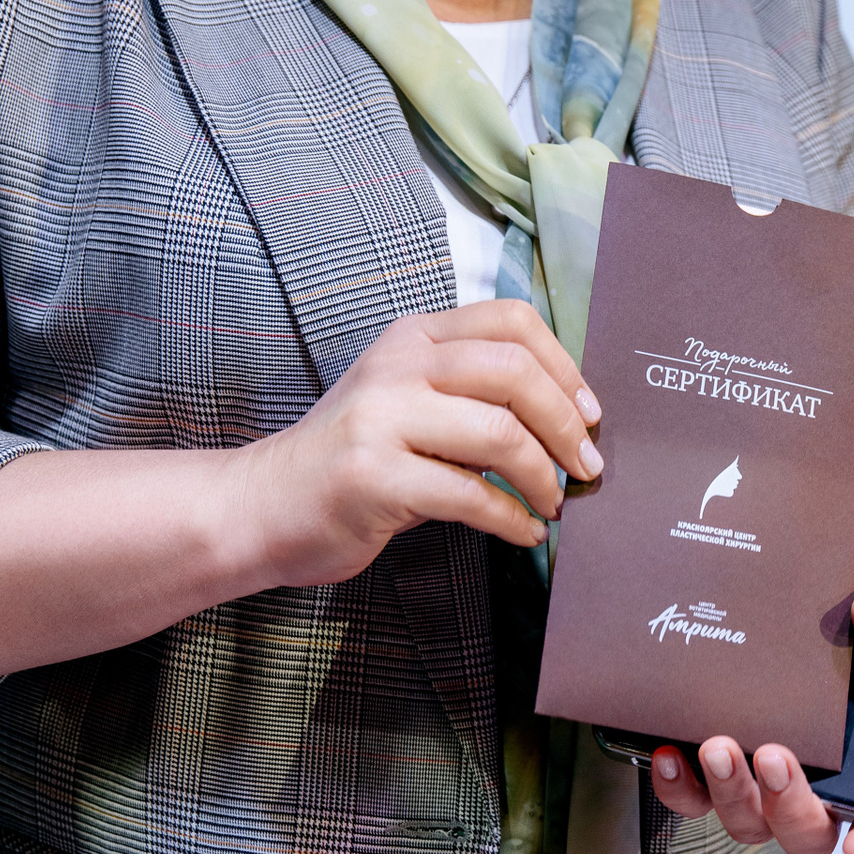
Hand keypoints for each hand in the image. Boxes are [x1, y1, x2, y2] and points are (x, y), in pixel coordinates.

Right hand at [234, 300, 601, 587]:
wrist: (263, 504)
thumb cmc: (349, 460)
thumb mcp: (405, 401)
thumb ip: (469, 394)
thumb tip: (566, 418)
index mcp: (413, 337)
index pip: (511, 321)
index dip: (565, 366)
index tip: (591, 412)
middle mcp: (397, 366)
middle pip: (515, 373)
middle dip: (567, 425)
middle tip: (587, 466)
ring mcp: (381, 420)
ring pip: (499, 434)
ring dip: (544, 477)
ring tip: (555, 503)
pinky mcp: (374, 478)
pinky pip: (470, 496)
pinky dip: (512, 519)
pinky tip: (525, 532)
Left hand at [649, 570, 853, 853]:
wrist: (790, 617)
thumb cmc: (842, 629)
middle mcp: (812, 793)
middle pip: (805, 834)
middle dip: (787, 804)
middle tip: (773, 755)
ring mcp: (758, 790)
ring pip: (747, 824)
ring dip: (730, 794)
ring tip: (717, 746)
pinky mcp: (711, 776)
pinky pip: (692, 801)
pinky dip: (678, 788)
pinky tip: (669, 755)